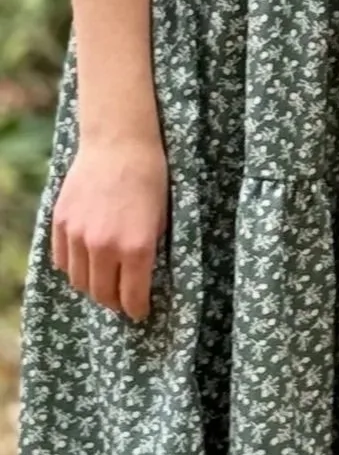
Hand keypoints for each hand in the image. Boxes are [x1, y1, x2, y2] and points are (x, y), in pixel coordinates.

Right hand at [52, 130, 168, 319]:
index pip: (132, 296)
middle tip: (122, 300)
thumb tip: (142, 278)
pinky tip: (85, 263)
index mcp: (135, 246)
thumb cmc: (150, 176)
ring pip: (79, 282)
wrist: (120, 141)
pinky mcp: (61, 224)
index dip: (137, 309)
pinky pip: (62, 262)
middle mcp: (103, 247)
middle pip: (102, 294)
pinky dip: (73, 268)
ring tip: (104, 282)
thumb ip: (149, 250)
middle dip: (114, 302)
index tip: (140, 313)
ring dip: (93, 287)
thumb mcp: (161, 216)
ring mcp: (78, 236)